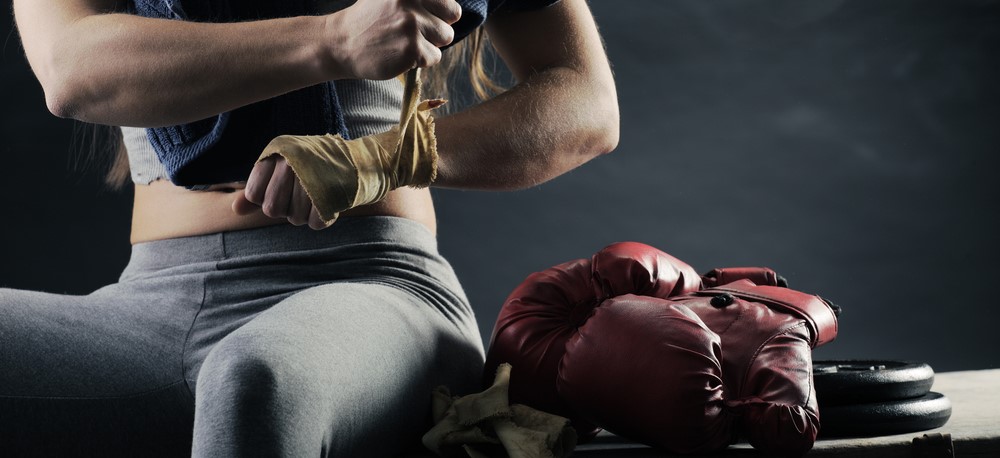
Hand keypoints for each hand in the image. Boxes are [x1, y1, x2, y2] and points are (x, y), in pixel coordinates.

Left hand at [232, 156, 331, 229]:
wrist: (354, 161)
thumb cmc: (309, 166)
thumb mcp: (279, 168)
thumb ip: (257, 189)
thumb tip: (235, 210)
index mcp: (276, 153)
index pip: (253, 194)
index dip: (265, 197)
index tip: (282, 187)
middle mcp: (291, 163)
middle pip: (272, 209)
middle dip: (285, 209)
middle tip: (299, 195)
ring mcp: (311, 179)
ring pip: (294, 219)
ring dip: (304, 215)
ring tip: (314, 197)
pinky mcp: (331, 195)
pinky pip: (315, 223)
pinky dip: (320, 219)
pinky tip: (326, 203)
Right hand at [326, 0, 461, 79]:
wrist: (341, 43)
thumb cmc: (370, 19)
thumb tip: (454, 12)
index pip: (450, 3)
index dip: (441, 13)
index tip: (424, 18)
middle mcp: (411, 1)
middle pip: (451, 19)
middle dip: (437, 28)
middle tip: (413, 31)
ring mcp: (412, 25)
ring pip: (445, 38)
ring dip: (430, 44)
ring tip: (405, 42)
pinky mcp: (412, 49)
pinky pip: (434, 57)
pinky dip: (420, 60)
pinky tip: (399, 53)